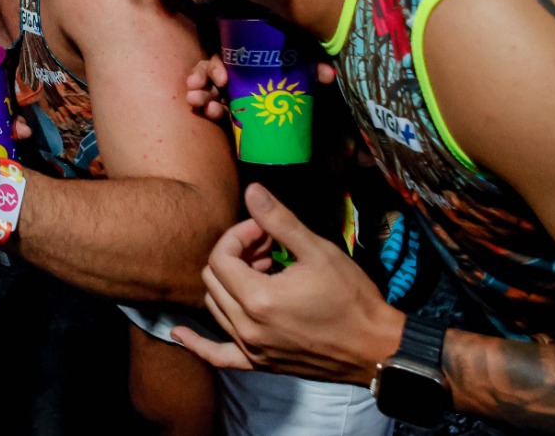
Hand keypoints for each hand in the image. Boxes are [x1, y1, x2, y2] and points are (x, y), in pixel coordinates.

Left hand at [171, 184, 404, 385]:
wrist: (376, 349)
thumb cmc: (352, 300)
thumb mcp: (318, 252)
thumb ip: (279, 221)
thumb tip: (251, 190)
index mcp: (257, 299)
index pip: (221, 256)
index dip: (238, 235)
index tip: (264, 231)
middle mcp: (247, 327)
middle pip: (213, 279)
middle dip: (234, 254)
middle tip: (266, 248)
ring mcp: (251, 349)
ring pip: (215, 306)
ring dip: (229, 283)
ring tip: (262, 273)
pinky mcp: (259, 363)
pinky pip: (217, 355)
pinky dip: (197, 343)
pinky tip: (179, 332)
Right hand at [186, 56, 336, 120]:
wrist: (294, 91)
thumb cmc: (293, 71)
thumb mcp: (302, 64)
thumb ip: (313, 66)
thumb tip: (328, 74)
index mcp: (243, 60)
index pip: (223, 58)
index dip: (217, 66)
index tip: (222, 79)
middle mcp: (233, 73)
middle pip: (209, 73)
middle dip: (200, 80)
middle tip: (196, 91)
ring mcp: (229, 92)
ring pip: (207, 90)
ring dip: (200, 95)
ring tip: (195, 102)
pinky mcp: (230, 109)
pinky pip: (214, 107)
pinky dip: (209, 110)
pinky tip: (208, 114)